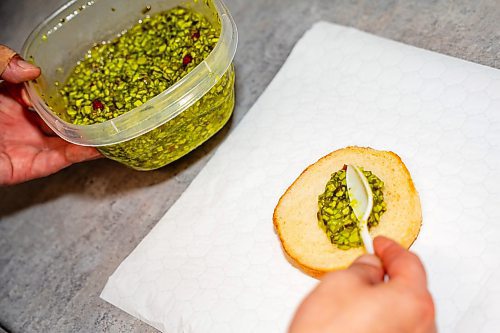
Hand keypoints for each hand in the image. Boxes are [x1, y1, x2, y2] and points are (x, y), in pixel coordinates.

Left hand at [0, 45, 100, 185]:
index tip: (83, 77)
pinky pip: (58, 160)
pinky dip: (80, 154)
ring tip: (114, 124)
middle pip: (60, 114)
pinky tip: (98, 145)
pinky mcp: (25, 167)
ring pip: (66, 139)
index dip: (63, 83)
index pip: (43, 89)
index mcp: (5, 97)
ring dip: (90, 133)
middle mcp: (18, 120)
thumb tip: (32, 72)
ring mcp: (23, 144)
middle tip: (109, 102)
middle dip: (84, 109)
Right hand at [289, 236, 435, 332]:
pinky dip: (385, 321)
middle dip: (391, 276)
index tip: (380, 243)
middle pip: (412, 290)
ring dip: (387, 301)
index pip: (409, 262)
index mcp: (412, 301)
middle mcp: (423, 327)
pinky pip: (399, 330)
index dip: (391, 248)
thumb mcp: (339, 284)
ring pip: (406, 313)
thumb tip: (370, 266)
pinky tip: (361, 322)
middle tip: (369, 267)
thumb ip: (363, 268)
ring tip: (357, 299)